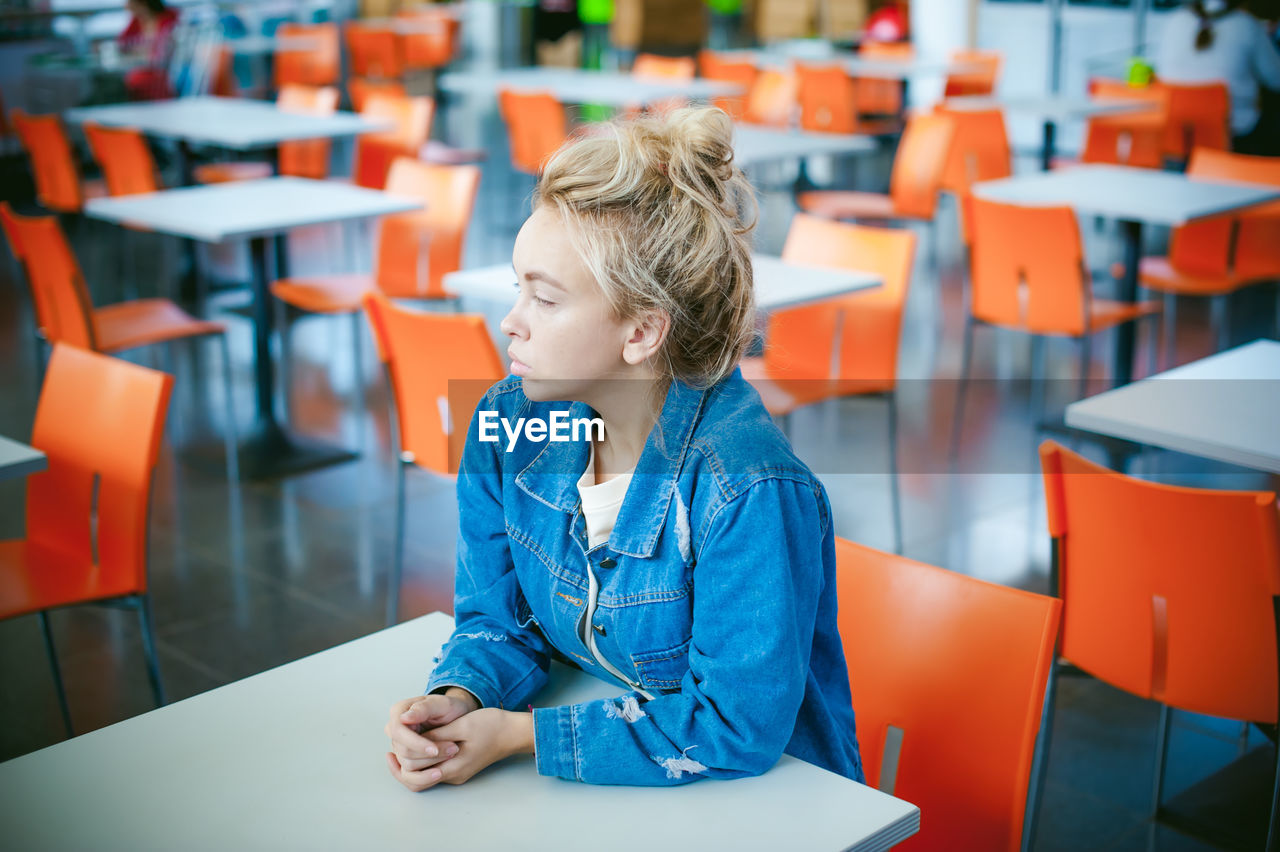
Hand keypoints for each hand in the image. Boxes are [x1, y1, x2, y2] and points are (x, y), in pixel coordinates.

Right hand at [384, 691, 474, 777]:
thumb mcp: (442, 703)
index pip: (398, 733)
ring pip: (407, 767)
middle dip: (429, 755)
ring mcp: (399, 746)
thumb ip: (424, 708)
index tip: (435, 749)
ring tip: (451, 754)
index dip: (416, 744)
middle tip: (453, 749)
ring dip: (431, 766)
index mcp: (398, 712)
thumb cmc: (449, 708)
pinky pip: (408, 777)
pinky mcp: (406, 760)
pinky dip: (424, 778)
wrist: (457, 718)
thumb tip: (403, 718)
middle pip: (403, 752)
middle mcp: (394, 730)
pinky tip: (437, 773)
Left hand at [387, 708, 534, 791]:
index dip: (403, 757)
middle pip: (417, 779)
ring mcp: (456, 773)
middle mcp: (453, 775)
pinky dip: (423, 760)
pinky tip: (418, 745)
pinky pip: (433, 770)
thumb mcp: (462, 726)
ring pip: (424, 776)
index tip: (393, 742)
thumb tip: (414, 739)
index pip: (416, 773)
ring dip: (412, 762)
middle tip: (391, 746)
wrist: (513, 732)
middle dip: (403, 763)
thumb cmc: (492, 726)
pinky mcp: (459, 768)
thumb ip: (437, 735)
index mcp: (453, 767)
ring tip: (400, 745)